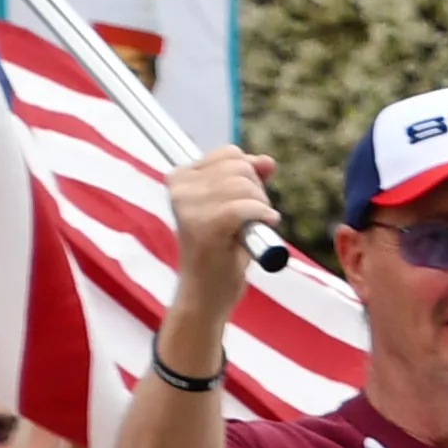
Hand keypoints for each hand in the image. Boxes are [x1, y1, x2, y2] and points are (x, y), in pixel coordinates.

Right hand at [164, 147, 279, 306]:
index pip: (230, 154)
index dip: (251, 175)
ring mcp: (188, 207)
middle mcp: (179, 188)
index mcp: (181, 178)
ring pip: (244, 185)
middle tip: (251, 219)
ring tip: (251, 228)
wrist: (208, 293)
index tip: (247, 201)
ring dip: (261, 206)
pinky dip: (261, 215)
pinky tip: (262, 228)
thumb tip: (267, 161)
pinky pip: (244, 207)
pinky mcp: (203, 226)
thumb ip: (249, 180)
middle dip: (258, 191)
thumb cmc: (222, 251)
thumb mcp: (237, 207)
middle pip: (240, 167)